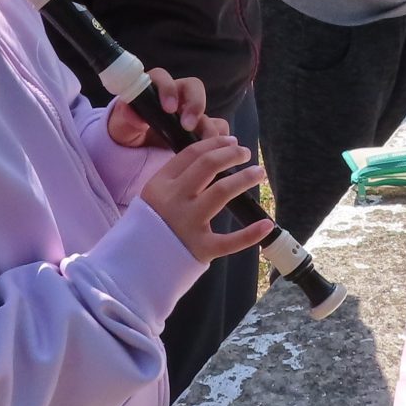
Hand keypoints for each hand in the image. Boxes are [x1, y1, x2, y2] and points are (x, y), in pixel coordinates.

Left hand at [106, 68, 217, 148]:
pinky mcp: (202, 129)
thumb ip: (125, 118)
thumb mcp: (121, 127)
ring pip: (207, 110)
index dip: (167, 89)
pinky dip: (219, 138)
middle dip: (195, 103)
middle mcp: (176, 97)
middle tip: (188, 125)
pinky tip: (215, 150)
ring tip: (205, 143)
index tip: (168, 108)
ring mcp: (190, 113)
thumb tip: (132, 113)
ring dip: (209, 125)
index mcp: (154, 89)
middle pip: (193, 87)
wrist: (135, 151)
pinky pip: (218, 129)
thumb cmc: (127, 132)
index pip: (162, 78)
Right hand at [141, 133, 273, 263]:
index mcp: (161, 184)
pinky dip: (251, 233)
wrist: (137, 264)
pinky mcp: (201, 249)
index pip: (192, 154)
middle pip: (208, 165)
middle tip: (246, 153)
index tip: (231, 141)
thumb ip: (176, 178)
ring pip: (222, 191)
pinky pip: (230, 241)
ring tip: (259, 172)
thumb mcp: (154, 196)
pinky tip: (267, 223)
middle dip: (231, 154)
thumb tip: (210, 157)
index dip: (215, 143)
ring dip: (245, 178)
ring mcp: (188, 224)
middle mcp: (175, 200)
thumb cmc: (149, 226)